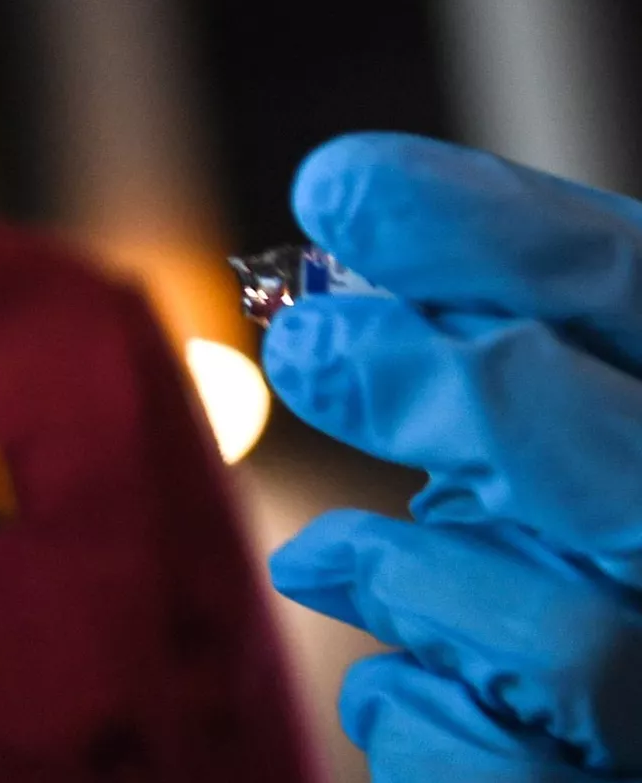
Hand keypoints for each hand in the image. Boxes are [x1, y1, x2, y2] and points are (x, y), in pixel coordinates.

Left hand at [263, 133, 641, 779]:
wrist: (611, 730)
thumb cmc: (581, 548)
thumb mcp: (570, 421)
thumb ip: (504, 347)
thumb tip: (338, 258)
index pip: (637, 287)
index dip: (489, 231)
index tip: (336, 187)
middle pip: (627, 465)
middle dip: (444, 392)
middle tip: (303, 348)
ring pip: (579, 642)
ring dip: (411, 579)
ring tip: (318, 557)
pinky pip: (512, 771)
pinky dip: (419, 719)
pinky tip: (383, 680)